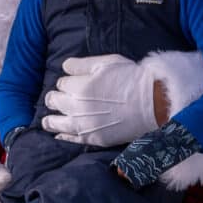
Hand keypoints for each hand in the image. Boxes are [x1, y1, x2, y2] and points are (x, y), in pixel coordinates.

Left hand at [42, 54, 159, 146]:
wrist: (153, 103)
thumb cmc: (132, 78)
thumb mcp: (107, 62)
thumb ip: (82, 64)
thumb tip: (65, 66)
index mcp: (79, 86)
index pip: (61, 84)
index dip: (65, 83)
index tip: (72, 83)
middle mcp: (77, 107)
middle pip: (53, 101)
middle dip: (54, 98)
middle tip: (57, 99)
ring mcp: (83, 125)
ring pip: (54, 123)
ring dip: (50, 120)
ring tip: (48, 120)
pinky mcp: (93, 139)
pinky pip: (69, 140)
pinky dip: (61, 137)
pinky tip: (58, 136)